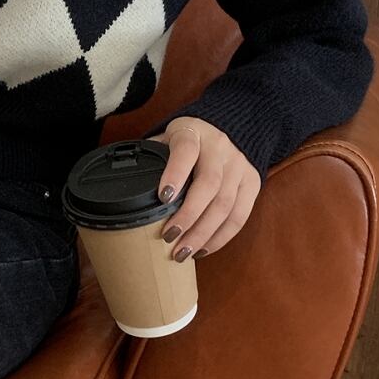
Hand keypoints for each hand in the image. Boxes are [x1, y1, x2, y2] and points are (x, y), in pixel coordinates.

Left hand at [145, 117, 261, 261]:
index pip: (185, 152)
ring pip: (226, 205)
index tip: (162, 197)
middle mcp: (220, 148)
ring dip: (203, 234)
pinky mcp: (252, 182)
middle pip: (209, 185)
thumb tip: (125, 184)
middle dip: (189, 216)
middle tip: (169, 238)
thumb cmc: (190, 138)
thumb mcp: (169, 137)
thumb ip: (153, 155)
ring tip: (183, 252)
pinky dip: (221, 237)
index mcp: (193, 133)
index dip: (175, 174)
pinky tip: (202, 248)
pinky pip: (240, 215)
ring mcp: (239, 166)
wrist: (233, 126)